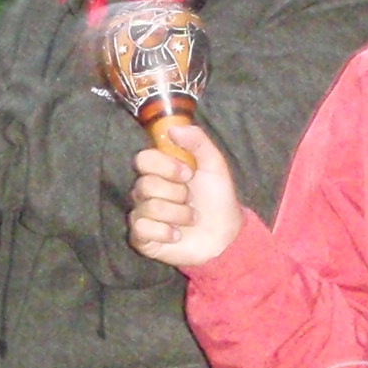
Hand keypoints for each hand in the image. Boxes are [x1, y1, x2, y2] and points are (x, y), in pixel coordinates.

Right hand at [128, 123, 241, 265]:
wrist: (226, 235)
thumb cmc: (218, 199)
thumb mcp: (214, 164)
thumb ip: (197, 140)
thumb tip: (173, 128)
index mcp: (160, 171)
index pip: (143, 159)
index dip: (165, 166)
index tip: (188, 174)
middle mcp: (146, 191)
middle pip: (145, 185)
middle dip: (177, 194)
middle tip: (191, 199)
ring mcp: (142, 214)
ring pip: (149, 208)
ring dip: (178, 214)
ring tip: (191, 219)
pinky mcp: (142, 238)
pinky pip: (142, 229)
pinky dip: (165, 232)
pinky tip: (177, 235)